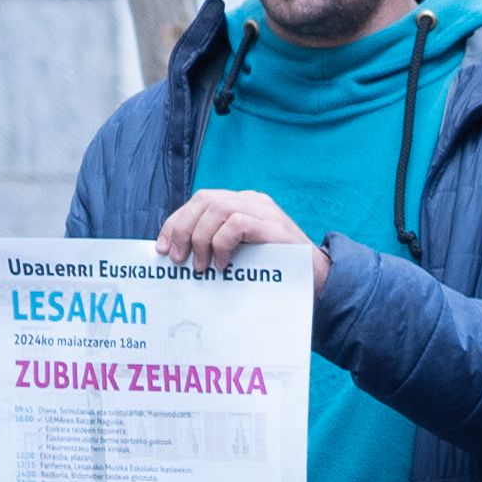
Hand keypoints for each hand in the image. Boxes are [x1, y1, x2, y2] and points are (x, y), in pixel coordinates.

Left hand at [156, 186, 318, 280]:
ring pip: (216, 208)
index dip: (175, 222)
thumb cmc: (277, 272)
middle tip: (176, 258)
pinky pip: (235, 224)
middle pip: (204, 199)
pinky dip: (221, 244)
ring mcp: (263, 210)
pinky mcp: (272, 225)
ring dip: (201, 238)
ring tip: (201, 266)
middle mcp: (251, 200)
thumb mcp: (242, 254)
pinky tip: (223, 265)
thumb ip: (218, 244)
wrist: (320, 281)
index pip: (200, 201)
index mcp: (242, 204)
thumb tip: (178, 253)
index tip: (162, 247)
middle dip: (182, 228)